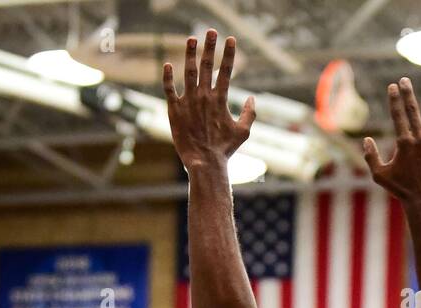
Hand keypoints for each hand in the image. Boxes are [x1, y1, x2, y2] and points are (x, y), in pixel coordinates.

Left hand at [163, 30, 255, 171]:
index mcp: (220, 99)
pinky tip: (167, 64)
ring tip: (191, 39)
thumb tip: (253, 99)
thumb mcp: (243, 132)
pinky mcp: (174, 110)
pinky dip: (168, 77)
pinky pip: (169, 89)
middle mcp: (204, 96)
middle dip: (210, 46)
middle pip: (207, 65)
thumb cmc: (225, 149)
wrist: (204, 163)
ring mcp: (188, 102)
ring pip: (188, 72)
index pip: (227, 71)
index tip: (231, 39)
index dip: (229, 54)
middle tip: (211, 31)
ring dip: (190, 53)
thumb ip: (250, 114)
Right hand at [364, 78, 420, 206]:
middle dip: (408, 93)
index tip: (392, 86)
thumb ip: (371, 156)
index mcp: (404, 143)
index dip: (394, 99)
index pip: (397, 116)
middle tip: (405, 80)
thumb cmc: (400, 189)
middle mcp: (420, 139)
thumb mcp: (379, 175)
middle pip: (413, 111)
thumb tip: (366, 140)